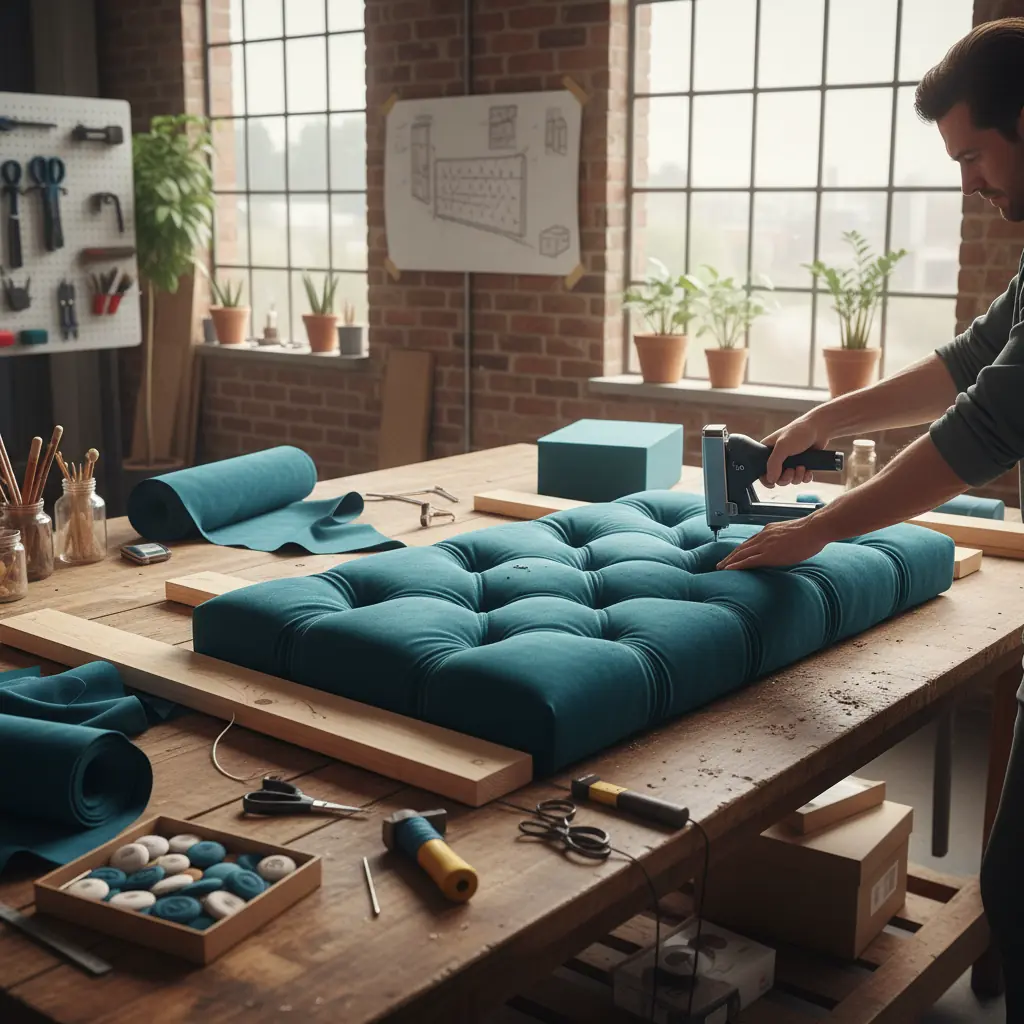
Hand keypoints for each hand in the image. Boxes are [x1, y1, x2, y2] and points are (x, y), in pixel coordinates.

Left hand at [716, 517, 831, 570]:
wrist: (814, 529)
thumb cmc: (810, 532)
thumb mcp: (792, 533)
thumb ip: (784, 539)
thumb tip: (785, 547)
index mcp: (768, 531)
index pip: (750, 542)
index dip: (740, 550)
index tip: (734, 555)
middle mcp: (763, 536)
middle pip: (742, 547)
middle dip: (730, 556)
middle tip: (720, 564)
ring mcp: (765, 545)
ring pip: (741, 554)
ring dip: (729, 561)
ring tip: (720, 568)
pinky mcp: (768, 554)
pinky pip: (748, 560)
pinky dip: (737, 565)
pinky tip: (729, 570)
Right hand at [761, 413, 833, 487]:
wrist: (820, 428)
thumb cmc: (799, 432)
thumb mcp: (782, 447)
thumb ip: (774, 464)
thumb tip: (770, 480)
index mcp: (767, 451)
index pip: (761, 470)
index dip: (766, 479)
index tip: (773, 483)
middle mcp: (778, 458)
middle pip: (777, 479)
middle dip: (785, 478)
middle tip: (791, 471)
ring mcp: (790, 462)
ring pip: (790, 480)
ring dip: (797, 476)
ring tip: (802, 467)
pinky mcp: (802, 465)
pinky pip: (801, 479)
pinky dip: (805, 477)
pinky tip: (808, 470)